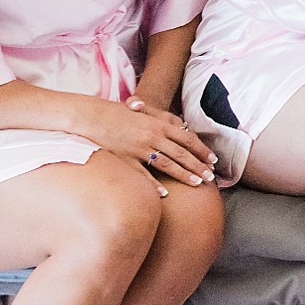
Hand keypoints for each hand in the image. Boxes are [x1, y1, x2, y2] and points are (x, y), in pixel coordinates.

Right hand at [79, 96, 216, 186]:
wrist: (92, 116)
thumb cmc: (117, 113)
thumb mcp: (143, 111)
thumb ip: (161, 118)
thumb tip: (180, 124)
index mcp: (158, 124)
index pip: (187, 139)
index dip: (201, 150)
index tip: (212, 160)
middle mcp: (152, 136)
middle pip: (181, 154)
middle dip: (198, 166)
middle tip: (211, 177)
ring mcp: (139, 149)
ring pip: (167, 165)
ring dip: (184, 175)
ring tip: (197, 183)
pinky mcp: (125, 160)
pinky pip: (143, 175)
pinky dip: (155, 184)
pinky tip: (165, 193)